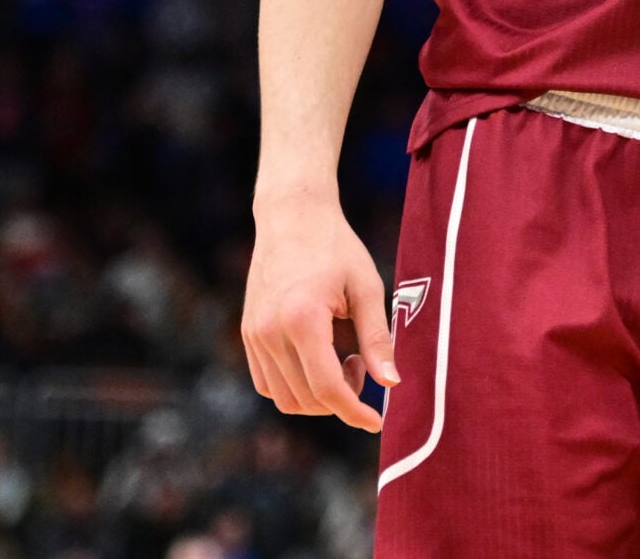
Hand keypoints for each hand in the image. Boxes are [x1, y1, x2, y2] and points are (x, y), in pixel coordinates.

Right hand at [242, 189, 398, 430]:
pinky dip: (295, 386)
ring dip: (317, 395)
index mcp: (302, 319)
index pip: (328, 388)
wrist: (292, 217)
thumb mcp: (367, 288)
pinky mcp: (248, 335)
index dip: (355, 412)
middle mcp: (270, 332)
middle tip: (361, 364)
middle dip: (341, 398)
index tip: (377, 422)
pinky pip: (268, 383)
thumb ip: (377, 338)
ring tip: (342, 356)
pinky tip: (319, 357)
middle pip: (306, 399)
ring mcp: (254, 335)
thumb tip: (391, 383)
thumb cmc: (336, 248)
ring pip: (285, 398)